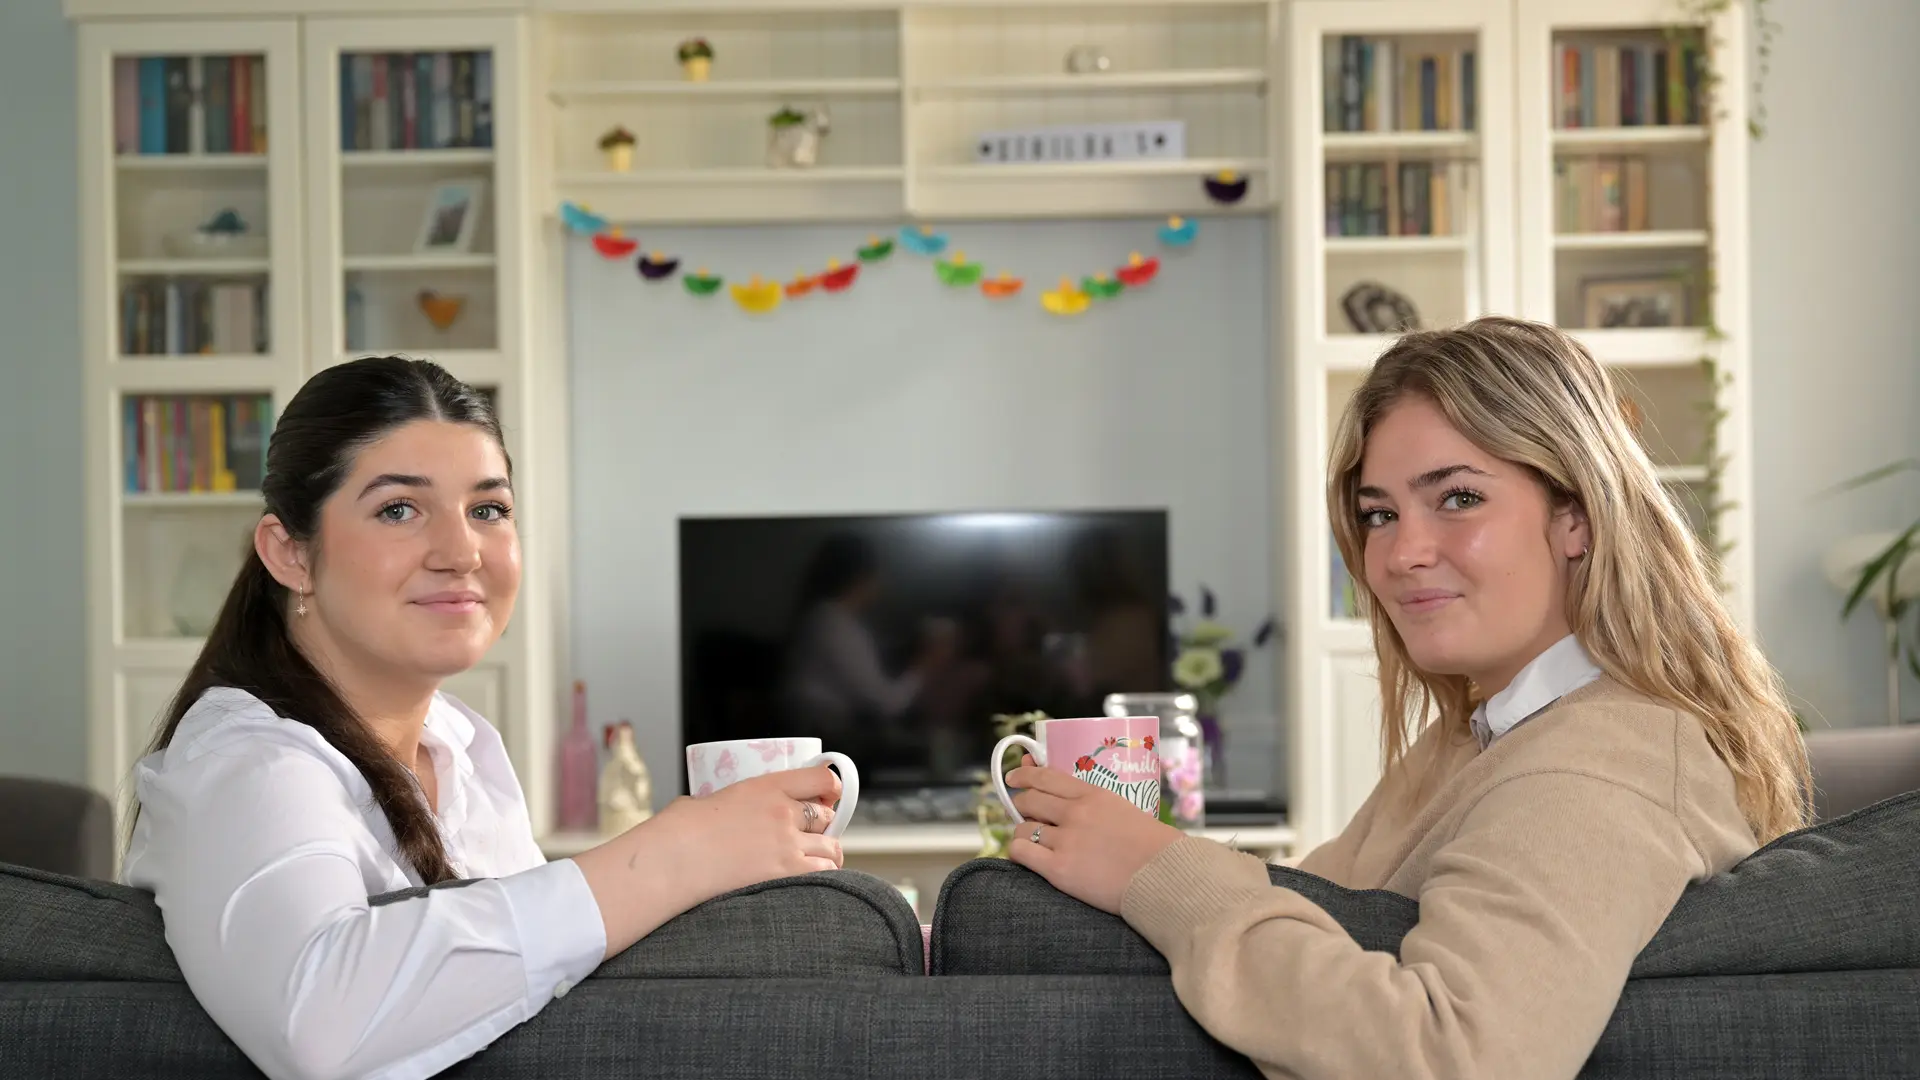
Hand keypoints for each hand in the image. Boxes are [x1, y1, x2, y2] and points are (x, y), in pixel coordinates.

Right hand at [575, 766, 845, 957]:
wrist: (671, 860)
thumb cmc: (678, 831)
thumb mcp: (708, 801)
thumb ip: (731, 804)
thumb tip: (726, 814)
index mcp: (766, 786)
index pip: (820, 779)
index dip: (830, 788)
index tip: (829, 795)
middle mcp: (783, 812)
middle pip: (827, 816)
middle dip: (822, 826)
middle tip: (812, 835)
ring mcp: (787, 844)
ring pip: (831, 847)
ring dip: (825, 854)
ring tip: (814, 861)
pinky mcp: (786, 874)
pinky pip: (824, 873)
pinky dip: (822, 876)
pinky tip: (810, 882)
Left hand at [1005, 756, 1183, 914]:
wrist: (1163, 876)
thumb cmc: (1152, 846)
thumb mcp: (1123, 808)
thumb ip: (1094, 802)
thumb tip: (1068, 798)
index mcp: (1093, 794)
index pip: (1045, 776)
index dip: (1024, 775)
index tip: (1014, 777)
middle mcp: (1075, 813)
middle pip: (1028, 800)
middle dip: (1021, 806)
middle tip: (1024, 813)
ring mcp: (1066, 841)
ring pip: (1022, 828)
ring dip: (1024, 833)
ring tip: (1035, 842)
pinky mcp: (1059, 869)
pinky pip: (1021, 852)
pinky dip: (1020, 853)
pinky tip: (1030, 857)